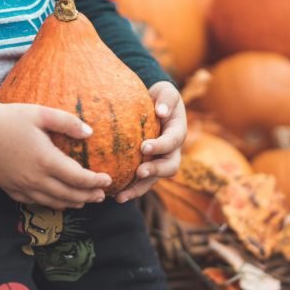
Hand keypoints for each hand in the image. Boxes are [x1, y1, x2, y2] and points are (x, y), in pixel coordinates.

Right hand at [0, 99, 111, 209]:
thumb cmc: (11, 118)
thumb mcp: (41, 113)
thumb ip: (68, 122)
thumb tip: (90, 133)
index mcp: (46, 160)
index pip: (78, 178)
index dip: (95, 181)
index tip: (108, 179)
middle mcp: (35, 178)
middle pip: (68, 194)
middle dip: (88, 196)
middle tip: (101, 195)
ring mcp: (21, 186)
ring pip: (53, 202)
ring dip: (72, 203)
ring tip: (84, 201)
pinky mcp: (10, 189)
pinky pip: (35, 202)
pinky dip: (51, 204)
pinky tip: (57, 201)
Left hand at [115, 81, 186, 203]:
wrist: (157, 105)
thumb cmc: (161, 97)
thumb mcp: (166, 92)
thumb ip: (166, 99)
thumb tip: (162, 111)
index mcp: (177, 132)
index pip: (172, 141)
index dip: (160, 146)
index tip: (144, 146)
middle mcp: (172, 151)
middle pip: (169, 167)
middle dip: (155, 171)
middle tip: (139, 172)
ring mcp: (160, 161)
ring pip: (154, 180)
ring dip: (139, 189)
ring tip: (121, 197)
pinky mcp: (148, 166)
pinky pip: (141, 182)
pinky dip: (129, 189)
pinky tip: (112, 195)